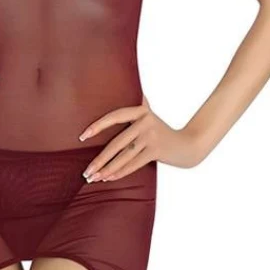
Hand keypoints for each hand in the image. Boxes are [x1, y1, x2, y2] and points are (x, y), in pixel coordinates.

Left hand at [79, 95, 206, 180]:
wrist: (187, 145)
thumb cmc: (161, 131)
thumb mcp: (149, 115)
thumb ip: (137, 106)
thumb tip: (118, 91)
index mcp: (140, 110)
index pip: (114, 116)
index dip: (98, 126)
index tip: (82, 137)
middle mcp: (146, 121)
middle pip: (117, 142)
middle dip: (100, 159)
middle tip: (86, 171)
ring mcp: (152, 136)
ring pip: (124, 155)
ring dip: (107, 168)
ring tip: (94, 177)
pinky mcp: (157, 150)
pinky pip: (135, 163)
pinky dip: (121, 172)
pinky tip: (109, 178)